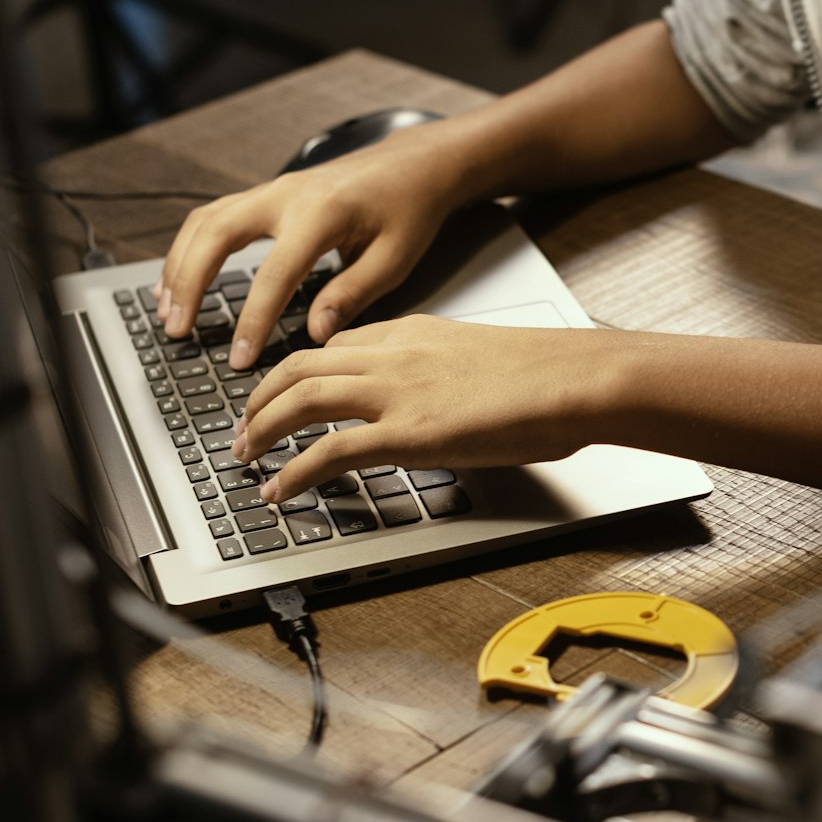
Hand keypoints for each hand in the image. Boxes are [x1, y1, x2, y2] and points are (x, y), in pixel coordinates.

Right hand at [156, 123, 472, 369]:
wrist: (412, 164)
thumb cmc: (408, 209)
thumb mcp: (394, 259)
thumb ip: (352, 295)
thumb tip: (314, 334)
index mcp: (321, 213)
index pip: (274, 274)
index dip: (252, 320)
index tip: (238, 358)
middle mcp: (286, 195)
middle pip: (216, 235)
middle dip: (189, 285)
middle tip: (177, 330)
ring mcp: (272, 190)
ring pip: (205, 222)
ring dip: (180, 265)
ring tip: (167, 311)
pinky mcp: (267, 195)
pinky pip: (214, 217)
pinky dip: (190, 248)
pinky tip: (180, 278)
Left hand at [229, 315, 623, 502]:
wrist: (575, 379)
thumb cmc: (551, 376)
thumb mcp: (484, 361)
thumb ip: (449, 376)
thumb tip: (448, 405)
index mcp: (414, 333)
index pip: (336, 345)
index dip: (299, 372)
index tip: (284, 393)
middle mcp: (394, 355)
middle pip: (301, 365)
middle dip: (261, 398)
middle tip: (245, 426)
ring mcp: (396, 392)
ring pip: (300, 399)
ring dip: (263, 429)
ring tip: (246, 456)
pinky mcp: (407, 434)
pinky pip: (330, 451)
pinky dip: (295, 472)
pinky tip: (281, 489)